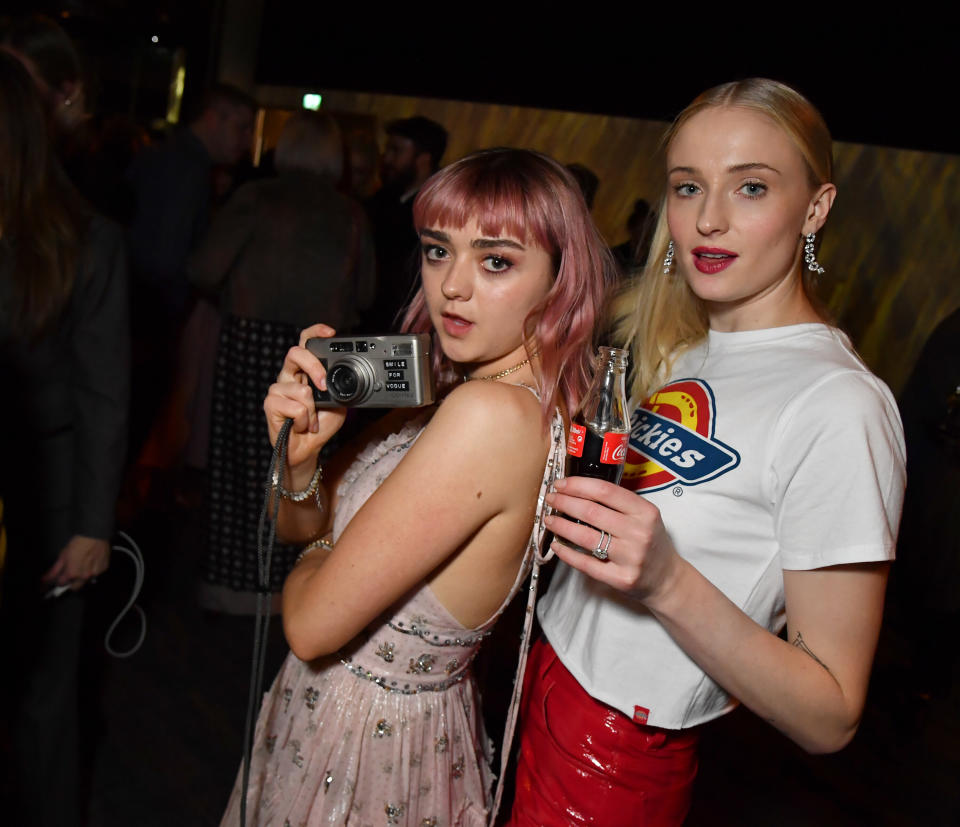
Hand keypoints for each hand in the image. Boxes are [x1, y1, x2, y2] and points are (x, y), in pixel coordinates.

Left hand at [41, 534, 109, 589]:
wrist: (95, 534)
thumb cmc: (79, 542)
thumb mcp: (63, 555)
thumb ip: (54, 570)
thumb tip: (46, 578)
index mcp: (72, 573)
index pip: (62, 584)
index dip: (59, 580)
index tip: (59, 577)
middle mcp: (84, 576)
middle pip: (75, 587)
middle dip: (71, 582)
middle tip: (70, 572)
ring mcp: (95, 573)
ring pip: (86, 580)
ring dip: (82, 576)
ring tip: (82, 563)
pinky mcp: (103, 568)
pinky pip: (96, 574)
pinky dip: (92, 570)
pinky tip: (91, 561)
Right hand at [264, 324, 346, 476]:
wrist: (308, 449)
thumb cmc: (321, 425)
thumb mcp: (339, 402)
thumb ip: (340, 387)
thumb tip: (349, 377)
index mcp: (305, 371)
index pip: (305, 343)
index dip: (315, 332)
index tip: (330, 332)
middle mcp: (289, 375)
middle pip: (296, 353)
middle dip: (314, 367)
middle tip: (324, 385)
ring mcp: (278, 389)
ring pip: (300, 389)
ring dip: (312, 411)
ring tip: (311, 420)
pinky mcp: (271, 404)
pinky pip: (294, 407)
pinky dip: (304, 420)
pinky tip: (301, 425)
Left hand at [543, 475, 681, 603]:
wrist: (667, 579)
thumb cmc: (651, 542)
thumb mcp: (645, 517)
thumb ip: (619, 504)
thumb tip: (579, 490)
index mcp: (645, 512)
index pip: (605, 491)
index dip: (578, 485)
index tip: (561, 484)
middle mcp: (639, 533)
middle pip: (592, 512)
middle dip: (565, 502)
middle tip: (551, 499)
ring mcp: (631, 557)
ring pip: (586, 537)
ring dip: (562, 526)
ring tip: (549, 519)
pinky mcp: (621, 578)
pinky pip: (586, 564)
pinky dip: (567, 553)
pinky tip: (556, 545)